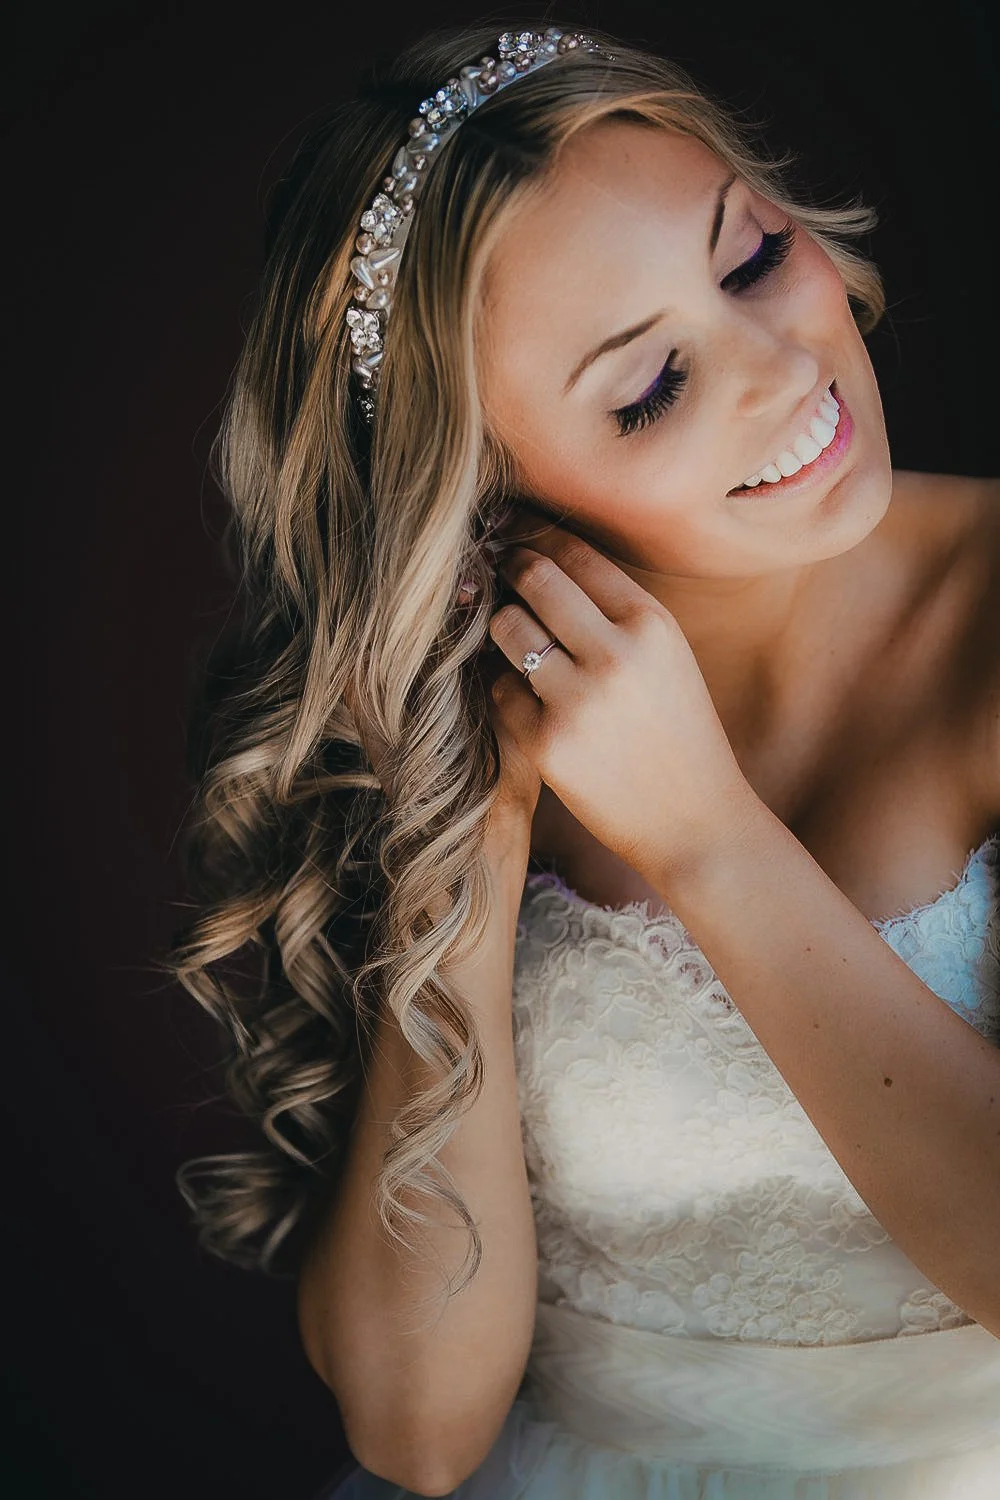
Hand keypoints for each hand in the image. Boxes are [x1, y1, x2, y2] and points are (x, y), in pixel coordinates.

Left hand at [483, 506, 757, 885]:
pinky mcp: (546, 742)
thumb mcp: (668, 657)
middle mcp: (616, 653)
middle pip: (534, 578)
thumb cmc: (679, 734)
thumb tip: (541, 560)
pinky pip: (499, 689)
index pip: (575, 554)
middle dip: (511, 570)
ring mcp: (577, 698)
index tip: (516, 535)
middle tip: (499, 572)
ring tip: (519, 643)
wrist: (696, 822)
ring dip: (504, 629)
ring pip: (506, 628)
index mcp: (652, 624)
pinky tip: (529, 699)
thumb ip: (616, 612)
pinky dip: (506, 689)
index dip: (536, 538)